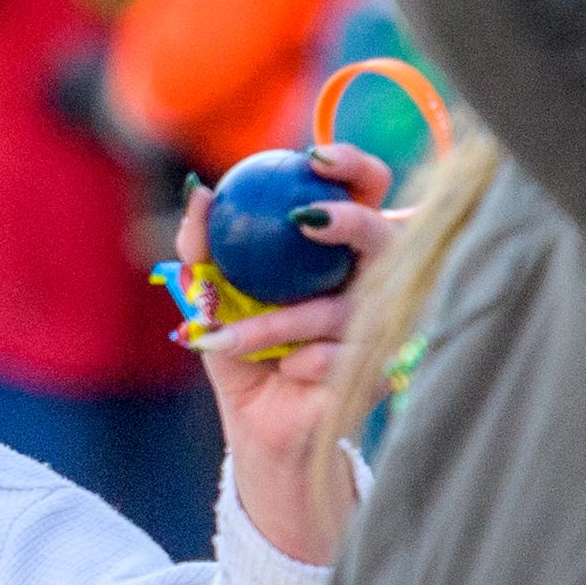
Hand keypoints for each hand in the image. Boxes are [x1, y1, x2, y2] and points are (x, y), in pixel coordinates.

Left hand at [183, 139, 402, 566]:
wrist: (258, 428)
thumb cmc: (245, 354)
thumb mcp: (215, 297)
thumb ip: (204, 247)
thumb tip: (198, 193)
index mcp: (342, 253)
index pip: (368, 190)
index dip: (355, 166)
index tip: (312, 156)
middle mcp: (373, 281)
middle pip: (386, 234)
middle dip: (351, 221)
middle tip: (305, 219)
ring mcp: (384, 325)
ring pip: (344, 306)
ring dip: (279, 323)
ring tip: (231, 336)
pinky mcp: (381, 371)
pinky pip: (339, 355)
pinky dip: (298, 362)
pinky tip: (285, 373)